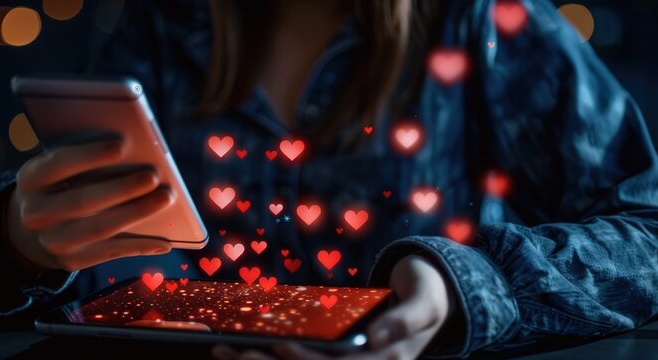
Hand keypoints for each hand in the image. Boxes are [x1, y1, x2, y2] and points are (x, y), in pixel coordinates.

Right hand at [7, 140, 173, 271]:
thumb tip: (132, 150)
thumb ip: (84, 159)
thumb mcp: (59, 169)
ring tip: (166, 198)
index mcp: (31, 180)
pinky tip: (165, 240)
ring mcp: (52, 241)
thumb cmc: (60, 184)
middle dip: (121, 188)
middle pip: (83, 200)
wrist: (33, 229)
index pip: (59, 164)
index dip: (91, 154)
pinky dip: (141, 245)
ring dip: (137, 213)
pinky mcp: (72, 261)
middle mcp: (35, 213)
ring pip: (101, 228)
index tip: (123, 144)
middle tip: (153, 176)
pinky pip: (111, 253)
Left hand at [212, 255, 455, 359]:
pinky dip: (273, 357)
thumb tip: (376, 338)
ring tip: (226, 352)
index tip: (278, 345)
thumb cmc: (428, 295)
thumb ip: (406, 320)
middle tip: (231, 353)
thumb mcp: (426, 303)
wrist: (431, 298)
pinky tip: (244, 349)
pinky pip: (303, 359)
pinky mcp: (336, 357)